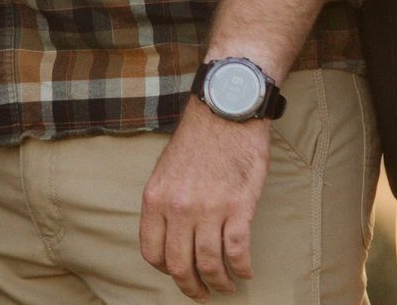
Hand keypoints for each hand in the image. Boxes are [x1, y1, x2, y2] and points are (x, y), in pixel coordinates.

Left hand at [139, 100, 269, 299]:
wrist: (225, 111)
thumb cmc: (198, 138)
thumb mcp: (165, 169)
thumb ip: (165, 202)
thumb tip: (169, 233)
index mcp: (155, 198)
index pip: (151, 252)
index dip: (164, 269)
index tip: (176, 272)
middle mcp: (178, 207)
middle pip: (179, 265)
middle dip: (191, 287)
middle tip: (201, 293)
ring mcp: (208, 209)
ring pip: (210, 264)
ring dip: (219, 283)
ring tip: (226, 287)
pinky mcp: (238, 207)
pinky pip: (237, 252)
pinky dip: (242, 268)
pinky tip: (245, 271)